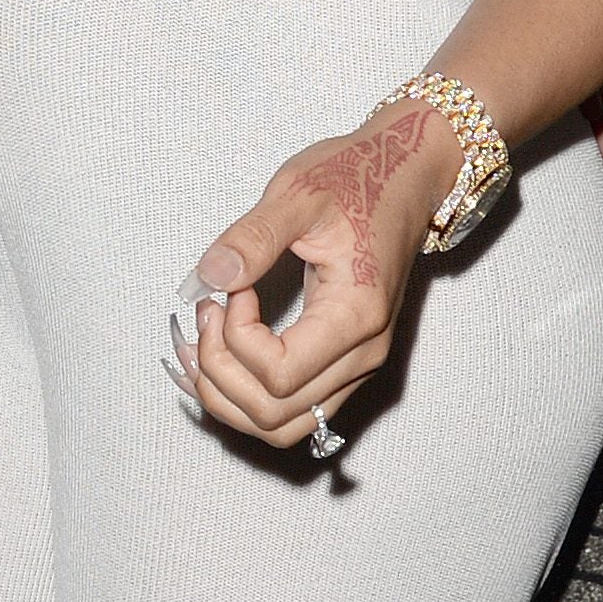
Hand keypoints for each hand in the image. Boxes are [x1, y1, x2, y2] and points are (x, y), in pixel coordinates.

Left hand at [168, 101, 447, 453]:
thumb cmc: (358, 179)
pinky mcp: (342, 364)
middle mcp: (362, 355)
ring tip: (198, 344)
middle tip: (206, 312)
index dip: (236, 339)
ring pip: (280, 426)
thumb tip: (209, 276)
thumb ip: (253, 237)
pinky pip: (290, 409)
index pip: (279, 374)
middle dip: (220, 370)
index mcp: (356, 315)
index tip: (231, 290)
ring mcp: (356, 365)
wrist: (404, 176)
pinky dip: (245, 397)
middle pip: (274, 412)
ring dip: (227, 397)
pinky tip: (214, 359)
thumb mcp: (299, 193)